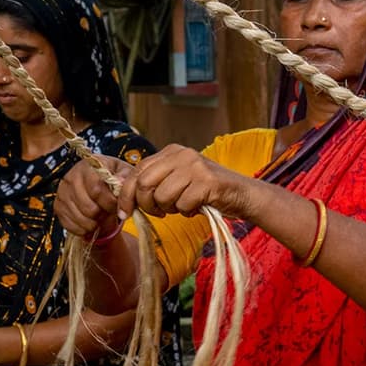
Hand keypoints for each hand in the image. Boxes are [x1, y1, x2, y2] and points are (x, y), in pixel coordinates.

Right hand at [56, 155, 133, 236]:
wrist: (97, 181)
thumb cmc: (112, 177)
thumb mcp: (123, 172)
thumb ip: (124, 177)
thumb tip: (120, 183)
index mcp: (88, 166)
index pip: (96, 190)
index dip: (109, 203)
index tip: (116, 206)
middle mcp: (71, 177)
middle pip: (88, 207)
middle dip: (102, 214)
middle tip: (108, 211)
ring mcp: (62, 192)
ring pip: (80, 218)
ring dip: (94, 223)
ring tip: (100, 215)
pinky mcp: (58, 206)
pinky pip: (71, 225)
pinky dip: (84, 228)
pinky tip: (90, 221)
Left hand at [119, 144, 250, 218]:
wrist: (241, 194)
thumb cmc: (206, 191)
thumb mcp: (178, 179)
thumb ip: (155, 182)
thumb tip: (126, 196)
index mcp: (171, 151)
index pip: (137, 171)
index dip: (127, 194)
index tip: (124, 212)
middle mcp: (181, 154)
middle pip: (145, 183)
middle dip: (146, 205)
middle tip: (158, 213)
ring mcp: (195, 166)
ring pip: (163, 196)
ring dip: (170, 209)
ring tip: (183, 206)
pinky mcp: (207, 181)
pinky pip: (183, 204)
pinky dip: (187, 212)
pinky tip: (197, 206)